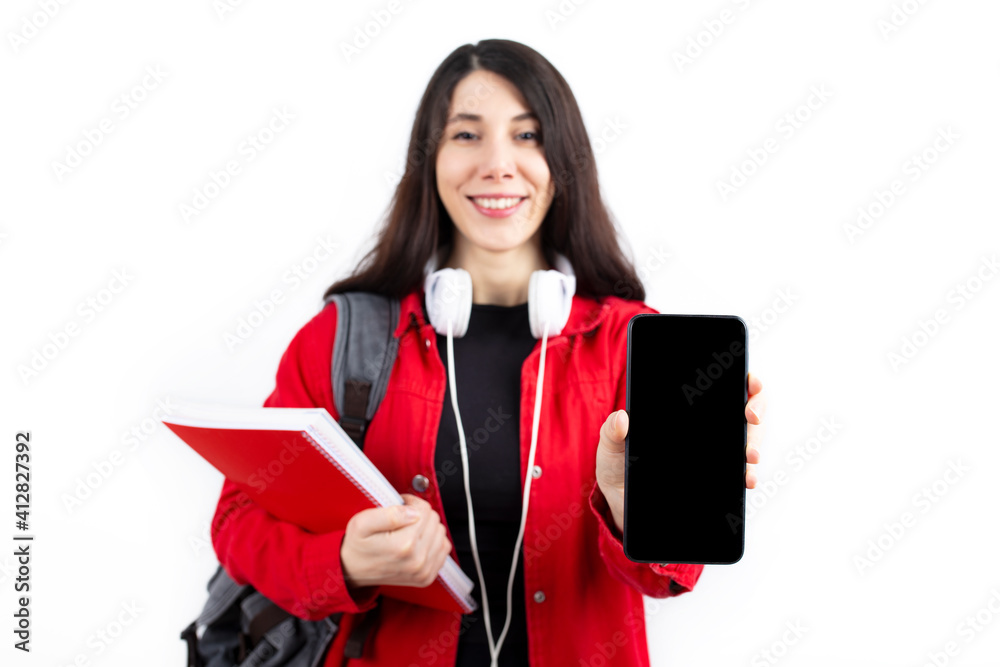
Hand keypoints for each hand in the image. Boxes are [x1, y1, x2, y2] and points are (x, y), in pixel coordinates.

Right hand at [340, 493, 452, 590]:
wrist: (352, 570)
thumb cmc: (357, 544)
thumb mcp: (362, 522)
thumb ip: (390, 514)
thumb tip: (414, 512)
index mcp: (404, 546)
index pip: (424, 510)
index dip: (411, 503)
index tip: (400, 506)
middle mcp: (418, 561)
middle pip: (434, 520)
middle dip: (419, 515)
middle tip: (402, 519)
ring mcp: (424, 571)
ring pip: (441, 533)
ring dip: (427, 528)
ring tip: (408, 530)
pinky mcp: (427, 577)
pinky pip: (444, 548)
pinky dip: (433, 541)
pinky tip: (417, 541)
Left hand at [595, 372, 766, 531]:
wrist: (621, 503)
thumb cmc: (618, 466)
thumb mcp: (610, 445)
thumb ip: (611, 430)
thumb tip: (622, 417)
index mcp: (683, 410)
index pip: (722, 385)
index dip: (743, 379)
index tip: (748, 382)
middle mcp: (705, 428)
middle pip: (745, 408)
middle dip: (757, 408)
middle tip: (750, 417)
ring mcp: (714, 453)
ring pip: (748, 440)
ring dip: (756, 444)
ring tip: (749, 456)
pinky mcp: (716, 479)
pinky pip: (740, 474)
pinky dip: (748, 475)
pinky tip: (746, 479)